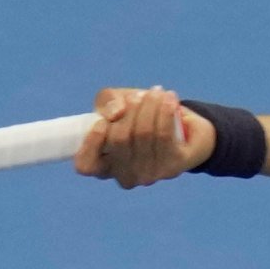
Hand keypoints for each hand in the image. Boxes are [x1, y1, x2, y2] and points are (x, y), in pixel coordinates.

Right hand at [74, 85, 215, 188]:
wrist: (183, 127)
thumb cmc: (138, 117)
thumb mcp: (115, 103)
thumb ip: (107, 102)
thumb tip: (116, 113)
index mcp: (104, 166)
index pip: (86, 165)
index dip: (91, 142)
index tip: (102, 121)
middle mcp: (125, 176)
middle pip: (120, 139)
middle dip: (129, 110)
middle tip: (139, 95)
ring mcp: (149, 175)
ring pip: (144, 134)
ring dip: (150, 105)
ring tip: (156, 92)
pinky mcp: (172, 168)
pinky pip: (164, 135)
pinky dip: (165, 111)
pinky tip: (169, 98)